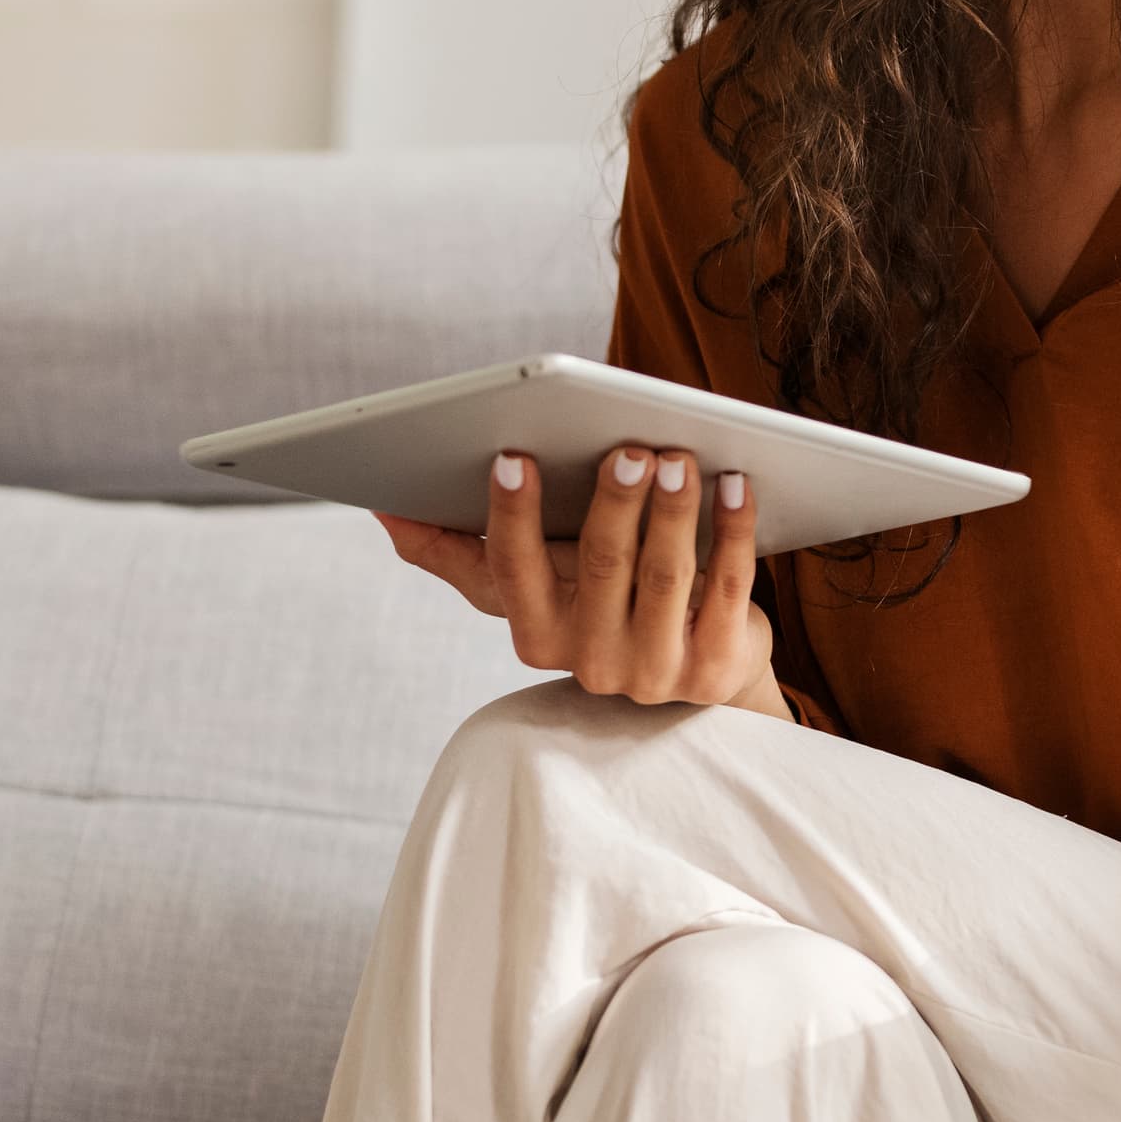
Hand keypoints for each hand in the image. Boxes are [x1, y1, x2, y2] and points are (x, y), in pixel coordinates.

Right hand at [375, 446, 789, 713]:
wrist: (696, 674)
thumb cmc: (602, 608)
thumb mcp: (532, 588)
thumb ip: (461, 556)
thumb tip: (385, 513)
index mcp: (536, 635)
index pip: (515, 574)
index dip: (512, 516)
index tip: (514, 456)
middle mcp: (592, 662)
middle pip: (603, 567)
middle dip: (614, 502)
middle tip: (628, 447)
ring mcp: (657, 669)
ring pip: (667, 576)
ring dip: (674, 509)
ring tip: (678, 455)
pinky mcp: (715, 666)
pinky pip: (727, 588)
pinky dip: (733, 530)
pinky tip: (735, 483)